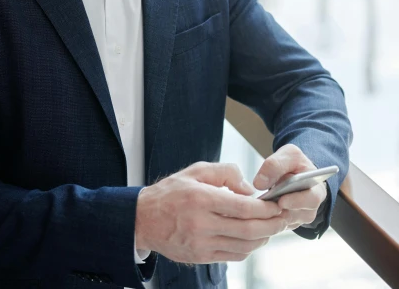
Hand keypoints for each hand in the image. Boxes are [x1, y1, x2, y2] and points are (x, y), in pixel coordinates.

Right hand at [135, 161, 287, 263]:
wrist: (143, 219)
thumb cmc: (170, 192)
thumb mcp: (195, 171)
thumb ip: (225, 173)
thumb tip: (249, 189)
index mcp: (201, 198)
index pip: (243, 208)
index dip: (265, 208)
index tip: (277, 204)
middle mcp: (201, 224)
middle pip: (248, 230)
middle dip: (271, 225)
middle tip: (283, 218)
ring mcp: (201, 244)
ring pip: (243, 246)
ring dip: (263, 239)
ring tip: (271, 228)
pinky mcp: (200, 257)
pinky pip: (232, 256)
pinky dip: (248, 248)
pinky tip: (253, 238)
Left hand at [253, 144, 326, 230]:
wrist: (295, 174)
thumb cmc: (295, 164)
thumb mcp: (288, 155)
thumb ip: (275, 165)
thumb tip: (259, 183)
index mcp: (316, 190)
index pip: (312, 200)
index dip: (297, 202)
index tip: (282, 201)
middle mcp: (310, 208)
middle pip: (297, 215)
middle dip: (281, 210)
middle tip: (266, 204)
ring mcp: (299, 218)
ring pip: (284, 222)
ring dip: (271, 214)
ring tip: (259, 206)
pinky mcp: (287, 223)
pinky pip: (276, 225)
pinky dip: (266, 218)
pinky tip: (258, 210)